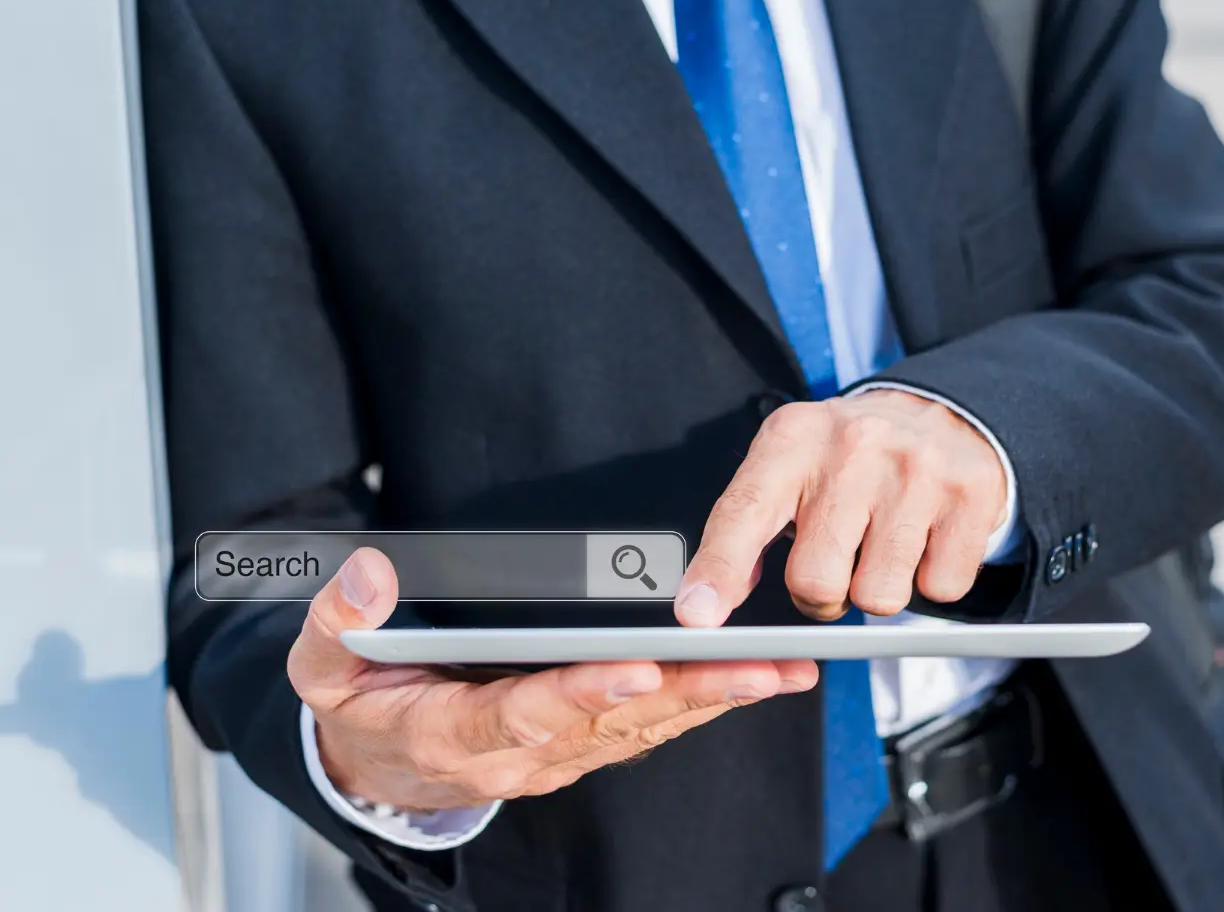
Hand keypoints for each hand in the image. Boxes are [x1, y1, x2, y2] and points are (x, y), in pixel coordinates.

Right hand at [290, 549, 816, 808]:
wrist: (375, 768)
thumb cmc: (358, 705)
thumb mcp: (322, 665)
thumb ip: (339, 619)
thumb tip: (369, 574)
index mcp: (456, 732)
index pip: (528, 711)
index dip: (583, 692)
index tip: (637, 668)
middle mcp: (520, 753)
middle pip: (613, 722)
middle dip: (690, 693)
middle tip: (759, 667)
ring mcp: (556, 755)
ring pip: (644, 729)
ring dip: (714, 701)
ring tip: (781, 670)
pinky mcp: (580, 747)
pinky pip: (647, 729)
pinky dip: (701, 706)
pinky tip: (751, 682)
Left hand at [675, 389, 1006, 625]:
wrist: (941, 412)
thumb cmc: (847, 457)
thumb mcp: (787, 465)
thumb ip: (743, 529)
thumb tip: (705, 606)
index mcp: (793, 439)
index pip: (745, 512)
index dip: (719, 570)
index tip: (696, 616)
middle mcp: (854, 447)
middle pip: (815, 581)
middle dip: (820, 597)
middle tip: (835, 563)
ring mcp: (917, 470)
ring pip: (879, 598)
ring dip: (876, 591)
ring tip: (879, 547)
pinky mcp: (971, 495)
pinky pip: (940, 590)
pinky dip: (929, 580)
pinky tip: (923, 540)